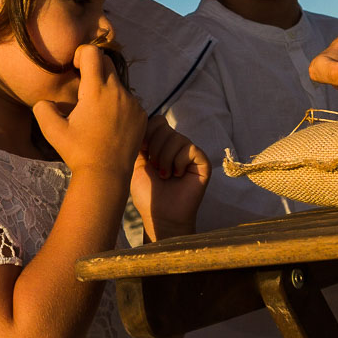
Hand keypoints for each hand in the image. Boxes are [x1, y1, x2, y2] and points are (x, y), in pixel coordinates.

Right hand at [33, 44, 145, 178]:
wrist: (106, 175)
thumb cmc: (78, 152)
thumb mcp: (52, 131)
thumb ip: (43, 109)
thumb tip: (45, 101)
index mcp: (96, 90)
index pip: (92, 52)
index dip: (81, 54)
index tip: (75, 68)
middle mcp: (118, 92)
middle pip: (107, 63)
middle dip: (94, 69)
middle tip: (83, 88)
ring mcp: (133, 103)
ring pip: (118, 83)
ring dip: (106, 89)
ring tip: (96, 112)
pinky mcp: (142, 114)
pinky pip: (129, 100)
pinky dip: (118, 104)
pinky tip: (109, 123)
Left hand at [130, 117, 210, 241]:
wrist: (160, 215)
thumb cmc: (148, 193)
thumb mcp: (136, 163)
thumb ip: (139, 141)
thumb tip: (140, 121)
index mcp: (161, 143)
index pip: (156, 121)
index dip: (147, 132)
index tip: (142, 151)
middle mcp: (176, 145)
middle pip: (164, 126)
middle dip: (154, 148)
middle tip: (155, 168)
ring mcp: (190, 152)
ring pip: (176, 138)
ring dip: (165, 158)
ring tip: (165, 175)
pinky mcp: (202, 161)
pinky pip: (189, 149)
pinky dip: (178, 163)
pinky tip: (177, 176)